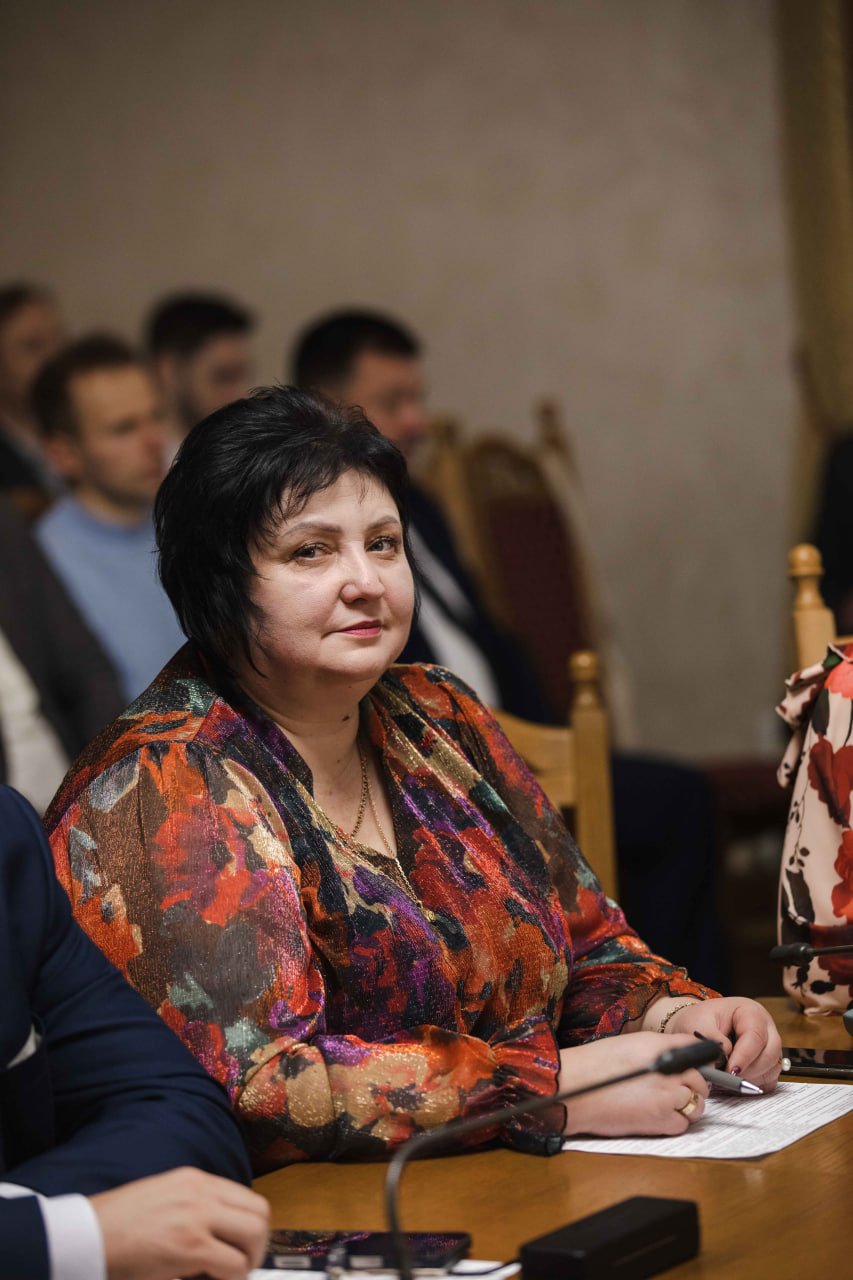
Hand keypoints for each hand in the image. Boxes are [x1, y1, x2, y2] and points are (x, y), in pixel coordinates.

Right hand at [90, 1167, 269, 1279]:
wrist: (85, 1236)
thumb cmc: (115, 1226)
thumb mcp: (161, 1199)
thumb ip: (191, 1208)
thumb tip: (218, 1234)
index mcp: (193, 1181)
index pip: (245, 1198)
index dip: (251, 1227)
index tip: (245, 1247)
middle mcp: (200, 1193)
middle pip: (258, 1213)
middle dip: (258, 1244)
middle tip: (243, 1266)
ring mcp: (197, 1217)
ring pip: (253, 1235)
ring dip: (247, 1261)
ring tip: (229, 1276)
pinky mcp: (189, 1246)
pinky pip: (233, 1265)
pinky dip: (230, 1279)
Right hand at [559, 1032, 709, 1136]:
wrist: (575, 1090)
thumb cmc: (596, 1064)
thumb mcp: (630, 1043)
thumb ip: (660, 1046)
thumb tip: (684, 1051)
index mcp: (659, 1047)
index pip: (695, 1048)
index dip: (699, 1057)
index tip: (696, 1063)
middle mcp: (668, 1070)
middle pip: (701, 1079)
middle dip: (694, 1083)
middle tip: (676, 1086)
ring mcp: (667, 1098)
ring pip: (696, 1104)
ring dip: (688, 1104)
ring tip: (667, 1102)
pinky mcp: (660, 1122)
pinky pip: (683, 1124)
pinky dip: (676, 1121)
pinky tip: (659, 1115)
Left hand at [662, 998, 781, 1092]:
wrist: (698, 1027)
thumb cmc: (701, 1020)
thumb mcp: (699, 1023)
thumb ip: (711, 1038)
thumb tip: (723, 1055)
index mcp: (751, 1012)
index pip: (756, 1035)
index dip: (745, 1055)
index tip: (731, 1070)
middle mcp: (765, 1028)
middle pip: (771, 1052)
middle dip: (751, 1069)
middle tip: (730, 1077)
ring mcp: (769, 1046)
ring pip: (773, 1067)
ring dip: (753, 1077)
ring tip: (730, 1078)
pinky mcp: (768, 1063)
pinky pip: (770, 1079)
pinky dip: (756, 1084)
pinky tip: (738, 1081)